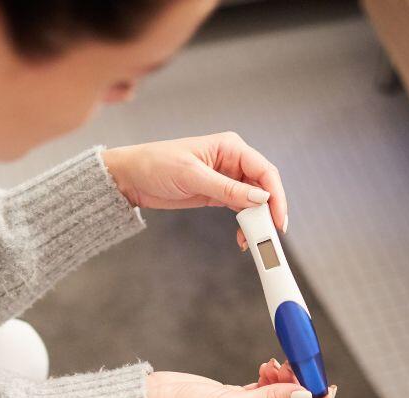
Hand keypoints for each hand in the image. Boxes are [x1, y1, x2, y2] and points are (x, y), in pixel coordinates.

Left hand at [102, 132, 288, 249]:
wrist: (131, 177)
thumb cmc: (156, 165)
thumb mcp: (191, 175)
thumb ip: (227, 188)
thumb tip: (260, 198)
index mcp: (230, 147)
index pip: (264, 171)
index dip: (276, 195)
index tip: (278, 219)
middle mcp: (231, 161)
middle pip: (263, 187)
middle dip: (269, 211)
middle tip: (270, 235)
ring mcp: (225, 178)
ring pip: (252, 200)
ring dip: (256, 220)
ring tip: (254, 240)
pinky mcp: (215, 194)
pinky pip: (238, 208)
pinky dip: (243, 222)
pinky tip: (243, 236)